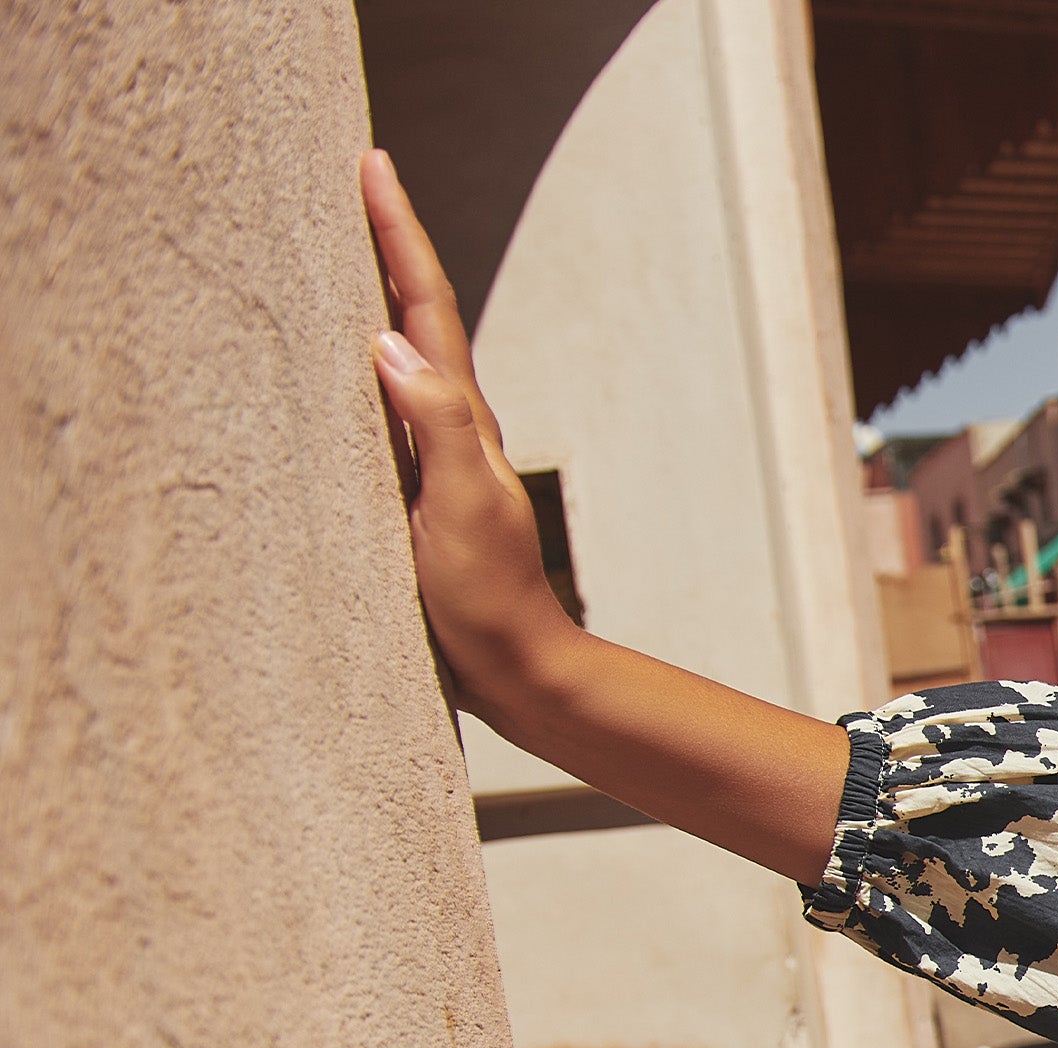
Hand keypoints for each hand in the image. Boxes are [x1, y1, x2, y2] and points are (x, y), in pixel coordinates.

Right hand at [363, 149, 576, 706]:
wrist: (514, 664)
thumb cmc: (489, 595)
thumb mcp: (462, 507)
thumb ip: (434, 427)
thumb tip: (386, 343)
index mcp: (459, 416)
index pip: (422, 305)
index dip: (397, 233)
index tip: (373, 166)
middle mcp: (447, 422)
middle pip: (412, 309)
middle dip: (383, 240)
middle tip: (354, 174)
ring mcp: (429, 451)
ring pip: (396, 349)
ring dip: (370, 290)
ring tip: (337, 239)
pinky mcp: (409, 487)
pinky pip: (378, 401)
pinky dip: (357, 359)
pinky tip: (336, 359)